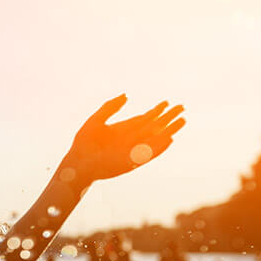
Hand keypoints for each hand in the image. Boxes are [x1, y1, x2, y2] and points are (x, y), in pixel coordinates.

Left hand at [66, 95, 184, 181]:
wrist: (78, 165)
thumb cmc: (83, 144)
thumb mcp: (96, 121)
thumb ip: (110, 108)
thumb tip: (125, 95)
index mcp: (123, 129)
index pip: (144, 118)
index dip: (156, 111)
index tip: (166, 102)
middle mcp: (130, 139)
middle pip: (153, 126)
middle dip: (167, 117)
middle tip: (181, 107)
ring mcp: (133, 150)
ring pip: (155, 138)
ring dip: (168, 130)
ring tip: (182, 120)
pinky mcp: (133, 161)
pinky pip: (150, 154)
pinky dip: (160, 147)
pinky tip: (169, 139)